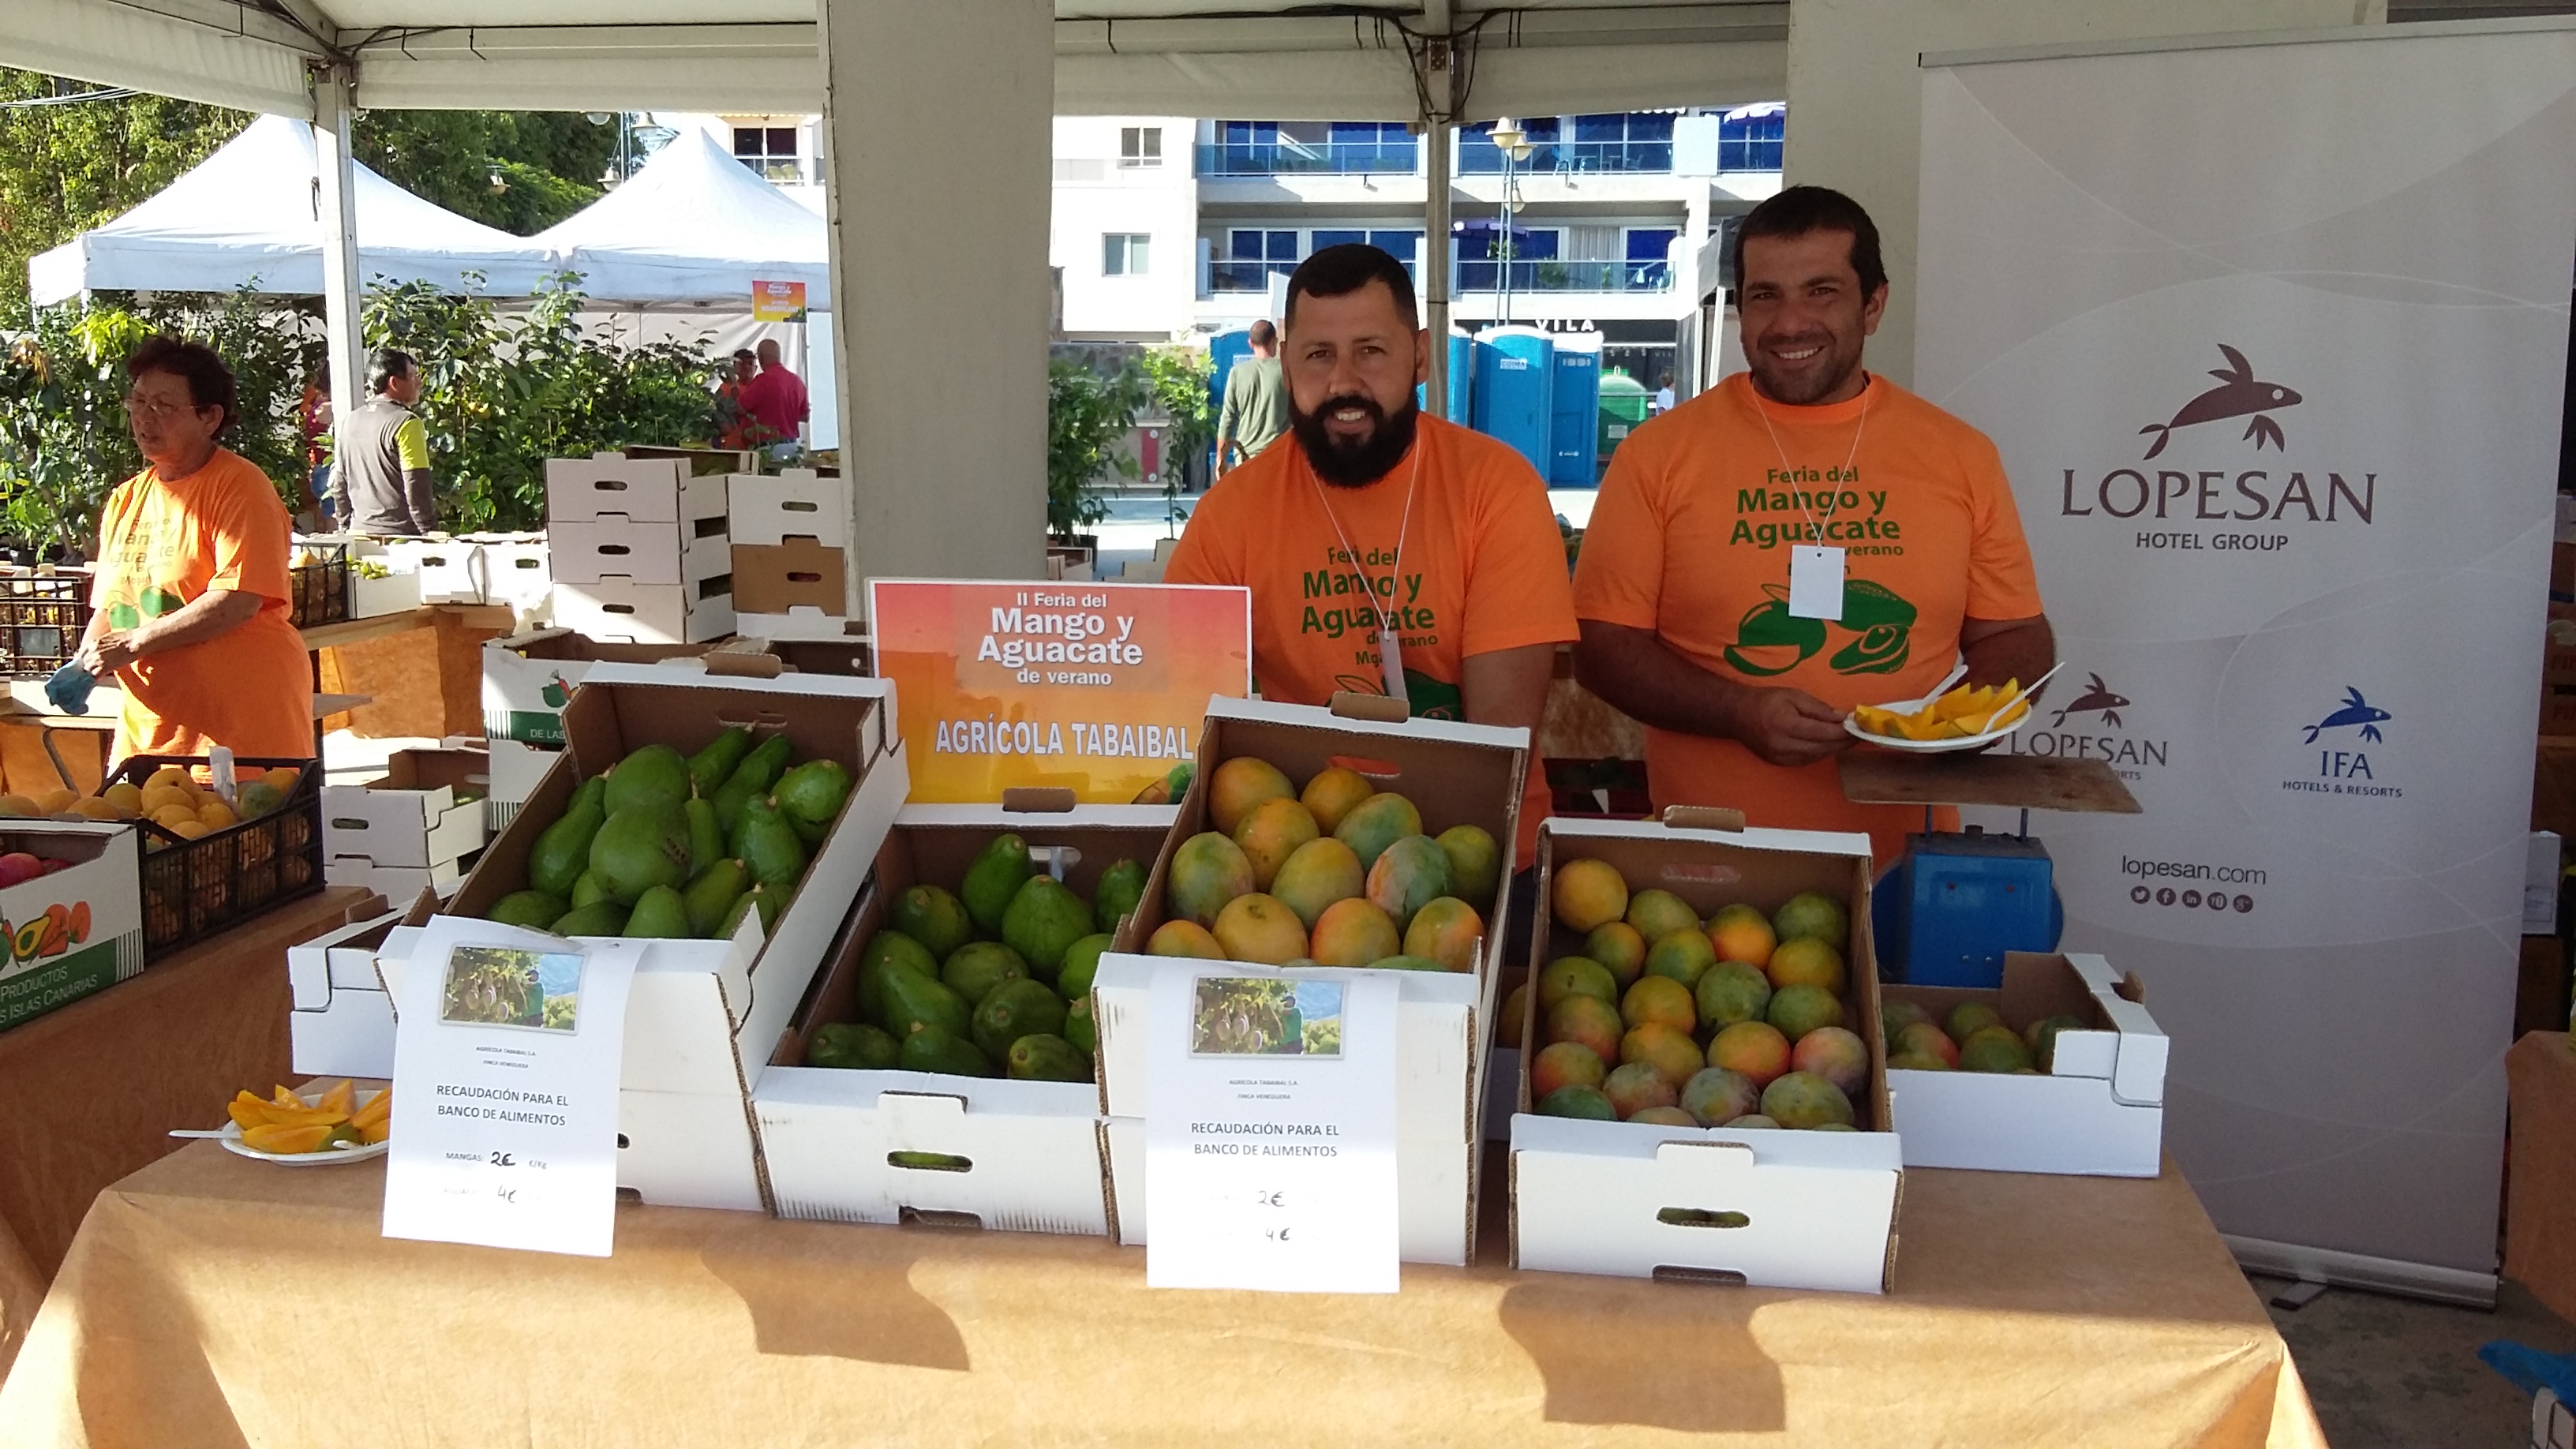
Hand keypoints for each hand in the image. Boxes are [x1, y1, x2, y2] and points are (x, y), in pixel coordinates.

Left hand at [80, 628, 140, 675]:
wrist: (135, 642)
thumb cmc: (128, 638)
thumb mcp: (109, 637)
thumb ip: (101, 644)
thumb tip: (101, 649)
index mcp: (93, 642)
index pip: (81, 653)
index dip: (85, 659)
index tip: (88, 662)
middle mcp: (93, 650)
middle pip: (84, 662)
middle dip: (88, 665)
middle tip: (95, 668)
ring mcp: (98, 659)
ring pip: (88, 669)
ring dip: (92, 671)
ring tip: (98, 673)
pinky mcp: (104, 667)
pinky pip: (95, 675)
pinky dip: (97, 677)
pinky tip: (100, 677)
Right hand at [1731, 685, 1852, 765]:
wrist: (1737, 715)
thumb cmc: (1766, 700)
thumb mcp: (1793, 695)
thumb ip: (1818, 708)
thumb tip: (1841, 717)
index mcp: (1787, 725)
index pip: (1824, 733)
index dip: (1844, 732)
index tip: (1858, 727)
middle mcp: (1784, 746)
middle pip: (1823, 748)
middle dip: (1843, 742)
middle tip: (1858, 735)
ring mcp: (1781, 757)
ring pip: (1817, 756)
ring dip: (1834, 749)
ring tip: (1847, 739)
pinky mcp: (1779, 763)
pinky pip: (1807, 760)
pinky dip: (1820, 753)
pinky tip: (1828, 745)